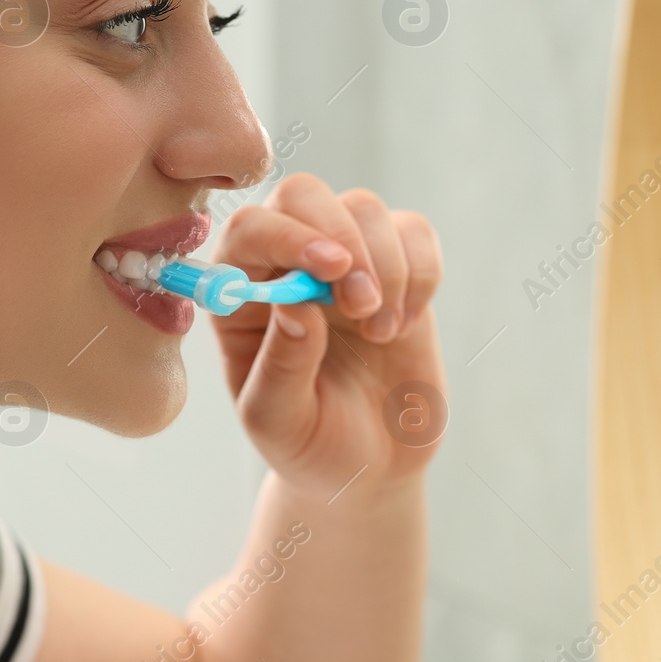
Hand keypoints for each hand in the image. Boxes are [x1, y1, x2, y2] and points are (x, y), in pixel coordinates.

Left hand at [209, 173, 446, 500]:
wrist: (370, 467)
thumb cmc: (309, 445)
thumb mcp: (280, 423)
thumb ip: (281, 367)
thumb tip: (296, 304)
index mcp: (239, 293)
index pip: (250, 229)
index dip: (287, 234)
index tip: (333, 268)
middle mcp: (286, 264)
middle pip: (304, 194)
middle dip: (342, 236)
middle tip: (362, 303)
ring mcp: (344, 260)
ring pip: (364, 208)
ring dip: (385, 266)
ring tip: (381, 332)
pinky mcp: (397, 267)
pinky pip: (414, 233)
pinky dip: (421, 272)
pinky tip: (404, 324)